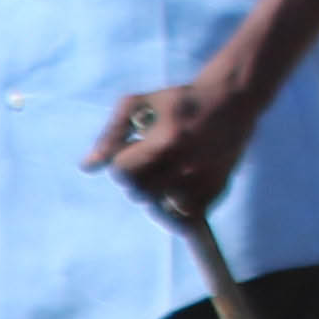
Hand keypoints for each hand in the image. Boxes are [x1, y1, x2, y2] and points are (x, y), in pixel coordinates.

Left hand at [87, 70, 265, 222]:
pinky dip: (176, 210)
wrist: (231, 100)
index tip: (132, 152)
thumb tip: (87, 167)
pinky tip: (176, 192)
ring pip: (160, 209)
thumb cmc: (178, 100)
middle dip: (136, 179)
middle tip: (148, 162)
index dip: (122, 163)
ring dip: (155, 195)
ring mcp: (202, 180)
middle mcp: (184, 164)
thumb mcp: (138, 105)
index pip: (122, 172)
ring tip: (162, 175)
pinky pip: (186, 218)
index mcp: (163, 141)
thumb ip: (111, 134)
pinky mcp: (216, 189)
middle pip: (139, 193)